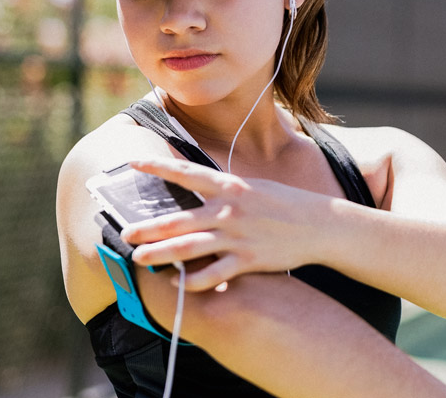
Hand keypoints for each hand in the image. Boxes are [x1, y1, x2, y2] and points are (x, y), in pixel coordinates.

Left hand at [121, 158, 330, 291]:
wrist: (321, 225)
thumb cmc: (285, 205)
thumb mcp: (255, 188)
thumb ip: (224, 190)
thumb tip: (196, 189)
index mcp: (231, 186)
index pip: (187, 173)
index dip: (158, 167)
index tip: (134, 163)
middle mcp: (230, 210)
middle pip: (179, 219)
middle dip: (148, 227)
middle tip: (124, 233)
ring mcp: (238, 236)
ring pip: (190, 247)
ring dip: (160, 254)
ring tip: (139, 257)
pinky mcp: (248, 260)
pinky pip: (214, 273)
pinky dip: (194, 280)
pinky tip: (177, 283)